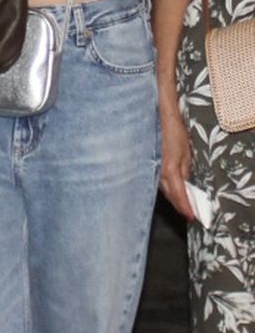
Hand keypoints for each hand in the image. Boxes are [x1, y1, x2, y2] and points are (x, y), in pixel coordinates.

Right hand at [159, 97, 193, 221]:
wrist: (155, 115)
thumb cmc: (173, 131)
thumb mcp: (186, 152)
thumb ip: (185, 170)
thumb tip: (186, 185)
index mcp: (169, 169)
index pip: (178, 194)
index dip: (185, 206)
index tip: (191, 217)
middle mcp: (156, 170)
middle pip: (168, 193)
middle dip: (177, 203)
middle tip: (188, 212)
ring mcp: (147, 167)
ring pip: (159, 187)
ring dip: (169, 195)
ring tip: (178, 202)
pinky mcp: (142, 163)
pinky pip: (152, 178)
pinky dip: (160, 185)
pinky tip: (163, 187)